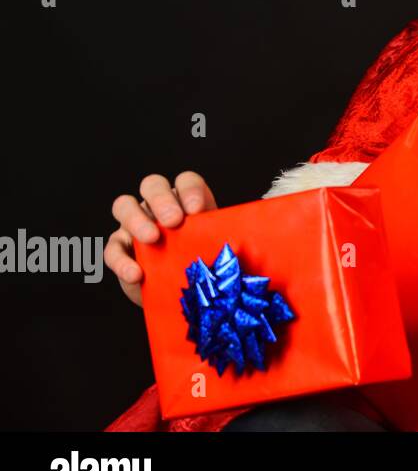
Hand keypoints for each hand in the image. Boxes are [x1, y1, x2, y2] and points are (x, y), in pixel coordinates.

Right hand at [106, 171, 216, 306]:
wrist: (184, 289)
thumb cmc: (203, 260)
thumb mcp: (216, 247)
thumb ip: (225, 237)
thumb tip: (252, 238)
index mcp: (186, 199)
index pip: (185, 181)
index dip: (189, 190)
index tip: (197, 210)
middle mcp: (158, 205)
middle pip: (152, 185)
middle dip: (162, 199)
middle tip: (174, 221)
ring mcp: (135, 224)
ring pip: (124, 205)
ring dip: (137, 220)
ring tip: (152, 239)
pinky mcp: (121, 248)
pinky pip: (113, 248)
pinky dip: (122, 260)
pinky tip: (137, 273)